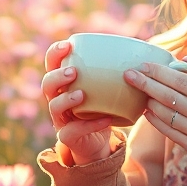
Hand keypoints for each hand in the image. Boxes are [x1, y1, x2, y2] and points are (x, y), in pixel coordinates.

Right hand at [41, 39, 114, 165]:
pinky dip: (89, 125)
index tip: (68, 45)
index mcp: (64, 82)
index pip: (52, 63)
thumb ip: (113, 73)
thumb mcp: (106, 88)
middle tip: (73, 72)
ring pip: (54, 106)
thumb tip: (138, 52)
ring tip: (81, 95)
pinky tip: (106, 119)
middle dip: (58, 76)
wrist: (97, 141)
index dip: (55, 53)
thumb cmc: (101, 108)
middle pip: (47, 84)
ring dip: (66, 99)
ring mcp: (60, 118)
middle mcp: (57, 98)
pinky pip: (72, 130)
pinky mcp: (67, 136)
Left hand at [125, 53, 186, 178]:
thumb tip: (185, 59)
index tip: (144, 65)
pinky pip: (169, 132)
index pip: (180, 81)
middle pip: (168, 96)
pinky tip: (148, 111)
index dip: (159, 72)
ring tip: (138, 91)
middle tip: (128, 74)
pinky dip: (156, 121)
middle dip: (145, 83)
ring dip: (149, 101)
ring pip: (166, 114)